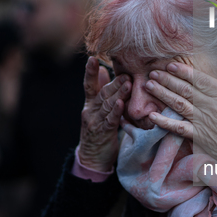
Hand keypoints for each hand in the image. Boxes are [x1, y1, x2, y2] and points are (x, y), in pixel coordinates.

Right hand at [78, 57, 130, 171]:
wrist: (92, 159)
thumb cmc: (98, 130)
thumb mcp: (98, 110)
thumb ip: (101, 91)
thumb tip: (105, 70)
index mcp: (90, 104)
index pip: (89, 85)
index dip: (90, 72)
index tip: (93, 58)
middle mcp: (90, 111)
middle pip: (102, 93)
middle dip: (114, 82)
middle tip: (126, 72)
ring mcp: (95, 122)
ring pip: (106, 105)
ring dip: (118, 94)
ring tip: (127, 83)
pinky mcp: (102, 134)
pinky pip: (109, 121)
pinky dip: (115, 112)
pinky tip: (121, 104)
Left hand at [145, 59, 216, 161]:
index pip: (201, 80)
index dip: (184, 71)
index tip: (171, 65)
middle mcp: (213, 107)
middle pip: (186, 90)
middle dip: (168, 80)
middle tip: (153, 72)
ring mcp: (204, 123)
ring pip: (179, 105)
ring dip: (163, 94)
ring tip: (149, 85)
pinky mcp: (200, 138)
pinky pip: (178, 128)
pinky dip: (164, 122)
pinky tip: (152, 116)